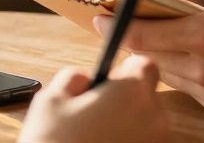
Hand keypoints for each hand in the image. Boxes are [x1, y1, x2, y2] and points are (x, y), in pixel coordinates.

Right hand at [18, 55, 170, 142]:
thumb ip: (73, 77)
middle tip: (92, 118)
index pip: (144, 66)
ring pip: (146, 126)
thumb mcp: (49, 102)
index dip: (125, 73)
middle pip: (146, 98)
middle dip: (123, 104)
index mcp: (131, 93)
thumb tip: (84, 78)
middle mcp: (154, 118)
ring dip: (127, 128)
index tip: (108, 85)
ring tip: (95, 140)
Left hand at [98, 0, 203, 118]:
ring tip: (166, 29)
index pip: (142, 36)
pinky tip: (200, 50)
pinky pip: (192, 89)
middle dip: (135, 37)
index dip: (116, 24)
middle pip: (148, 59)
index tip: (101, 13)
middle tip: (126, 17)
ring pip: (169, 75)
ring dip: (162, 54)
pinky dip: (186, 69)